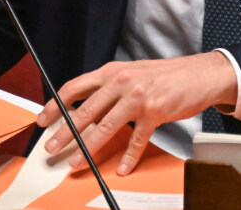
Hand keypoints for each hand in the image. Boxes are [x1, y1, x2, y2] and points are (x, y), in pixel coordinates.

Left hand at [36, 51, 236, 174]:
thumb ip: (109, 88)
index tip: (43, 120)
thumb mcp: (131, 73)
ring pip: (106, 127)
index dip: (55, 105)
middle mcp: (121, 82)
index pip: (74, 87)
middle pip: (85, 111)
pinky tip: (123, 168)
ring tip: (77, 162)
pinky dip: (129, 156)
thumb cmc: (163, 75)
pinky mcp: (155, 112)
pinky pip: (137, 139)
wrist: (197, 73)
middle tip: (51, 148)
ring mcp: (138, 97)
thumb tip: (85, 109)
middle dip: (65, 133)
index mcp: (111, 72)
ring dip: (88, 148)